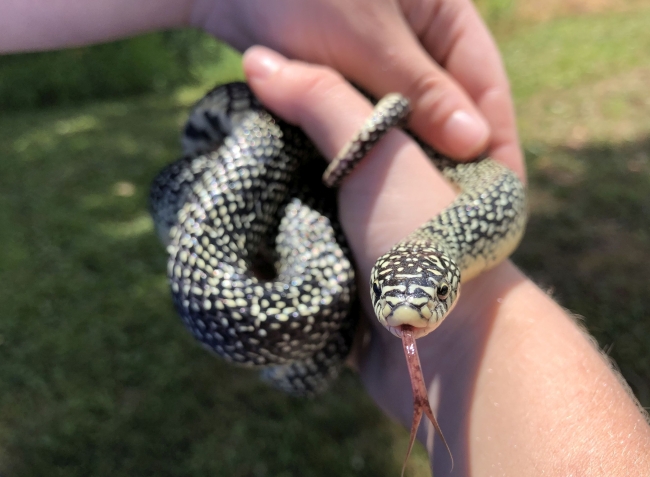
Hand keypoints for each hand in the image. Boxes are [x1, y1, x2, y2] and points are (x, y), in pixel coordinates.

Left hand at [1, 0, 522, 175]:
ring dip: (411, 154)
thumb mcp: (369, 44)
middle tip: (455, 210)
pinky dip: (375, 142)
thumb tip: (474, 142)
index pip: (483, 83)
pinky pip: (373, 115)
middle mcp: (421, 32)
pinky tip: (378, 180)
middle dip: (451, 153)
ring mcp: (383, 54)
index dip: (493, 138)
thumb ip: (421, 92)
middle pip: (449, 104)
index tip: (495, 191)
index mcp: (445, 10)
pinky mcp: (348, 72)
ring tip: (421, 206)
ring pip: (409, 114)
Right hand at [242, 48, 649, 475]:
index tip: (248, 90)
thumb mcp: (381, 155)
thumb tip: (258, 59)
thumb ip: (323, 100)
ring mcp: (364, 237)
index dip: (294, 94)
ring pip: (301, 206)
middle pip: (314, 156)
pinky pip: (297, 253)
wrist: (444, 350)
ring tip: (224, 187)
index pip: (341, 104)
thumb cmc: (426, 242)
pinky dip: (272, 245)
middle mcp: (387, 190)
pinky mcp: (343, 278)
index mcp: (408, 150)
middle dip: (273, 154)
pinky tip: (239, 233)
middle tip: (226, 143)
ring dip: (268, 204)